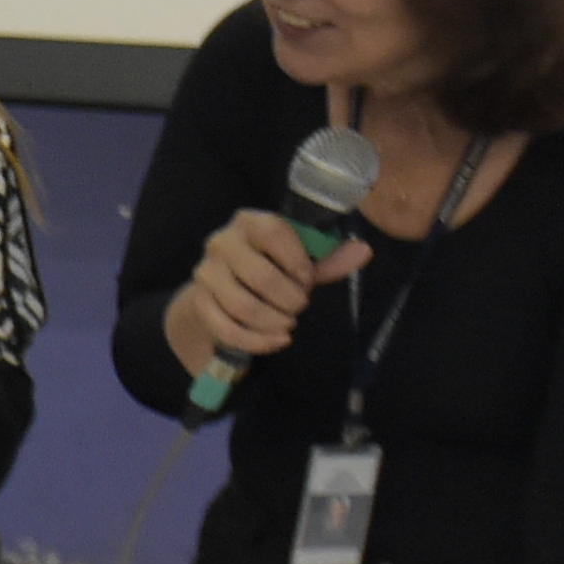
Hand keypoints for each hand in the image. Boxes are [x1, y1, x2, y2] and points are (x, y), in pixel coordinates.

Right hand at [163, 205, 369, 381]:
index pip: (274, 232)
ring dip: (273, 321)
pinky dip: (256, 340)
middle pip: (260, 276)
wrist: (224, 288)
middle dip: (289, 300)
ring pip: (242, 306)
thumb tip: (364, 250)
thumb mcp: (301, 261)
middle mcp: (222, 242)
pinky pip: (227, 328)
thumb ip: (330, 259)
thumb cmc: (271, 268)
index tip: (308, 279)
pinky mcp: (199, 302)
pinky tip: (276, 340)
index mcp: (250, 222)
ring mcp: (206, 272)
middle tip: (300, 306)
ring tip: (288, 324)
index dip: (297, 260)